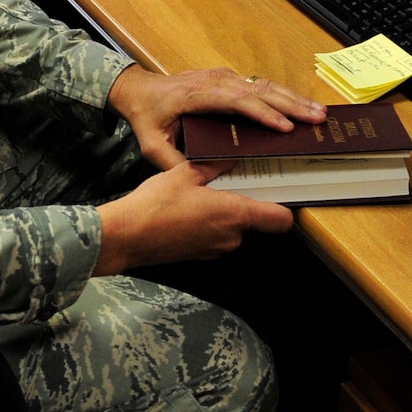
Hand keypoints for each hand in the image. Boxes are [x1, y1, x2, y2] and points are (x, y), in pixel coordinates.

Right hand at [93, 162, 292, 275]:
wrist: (126, 236)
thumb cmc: (156, 205)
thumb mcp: (185, 173)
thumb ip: (214, 164)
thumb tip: (231, 156)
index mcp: (235, 214)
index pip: (281, 220)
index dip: (285, 207)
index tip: (278, 191)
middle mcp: (231, 237)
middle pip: (254, 220)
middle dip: (244, 201)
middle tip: (228, 181)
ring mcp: (215, 249)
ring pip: (232, 228)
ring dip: (223, 213)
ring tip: (202, 193)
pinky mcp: (199, 255)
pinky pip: (214, 236)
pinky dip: (207, 224)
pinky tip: (187, 209)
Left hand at [108, 64, 326, 169]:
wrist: (138, 90)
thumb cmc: (147, 116)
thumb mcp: (153, 145)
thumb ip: (175, 163)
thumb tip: (202, 178)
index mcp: (196, 94)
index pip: (236, 101)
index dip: (262, 114)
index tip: (284, 128)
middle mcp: (214, 81)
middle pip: (259, 90)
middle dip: (292, 105)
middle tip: (317, 119)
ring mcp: (224, 77)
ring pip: (265, 85)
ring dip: (294, 99)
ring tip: (320, 113)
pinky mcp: (230, 80)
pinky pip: (262, 86)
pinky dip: (285, 96)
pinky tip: (303, 106)